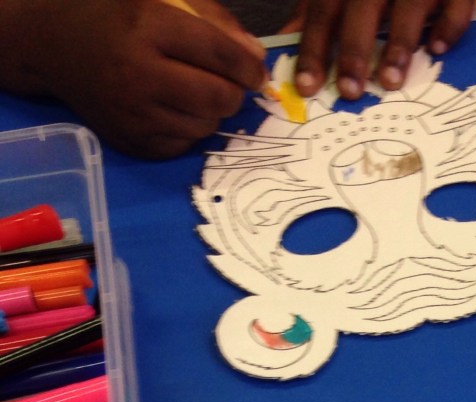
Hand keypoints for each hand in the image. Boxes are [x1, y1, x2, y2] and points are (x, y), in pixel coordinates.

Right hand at [0, 0, 265, 158]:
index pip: (220, 55)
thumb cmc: (113, 14)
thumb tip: (255, 58)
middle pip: (219, 98)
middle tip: (224, 83)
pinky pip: (183, 146)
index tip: (254, 71)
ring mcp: (134, 114)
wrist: (53, 44)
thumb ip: (212, 20)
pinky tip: (171, 109)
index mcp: (148, 27)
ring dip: (210, 112)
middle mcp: (139, 74)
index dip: (248, 67)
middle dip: (232, 92)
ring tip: (192, 92)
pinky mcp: (131, 142)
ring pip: (205, 126)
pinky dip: (187, 130)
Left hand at [294, 0, 475, 100]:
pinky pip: (456, 1)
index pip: (323, 9)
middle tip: (349, 90)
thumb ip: (317, 12)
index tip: (308, 86)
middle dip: (354, 49)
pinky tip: (438, 49)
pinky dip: (449, 25)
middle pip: (362, 7)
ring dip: (399, 44)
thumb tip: (285, 41)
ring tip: (391, 82)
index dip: (314, 48)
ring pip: (410, 4)